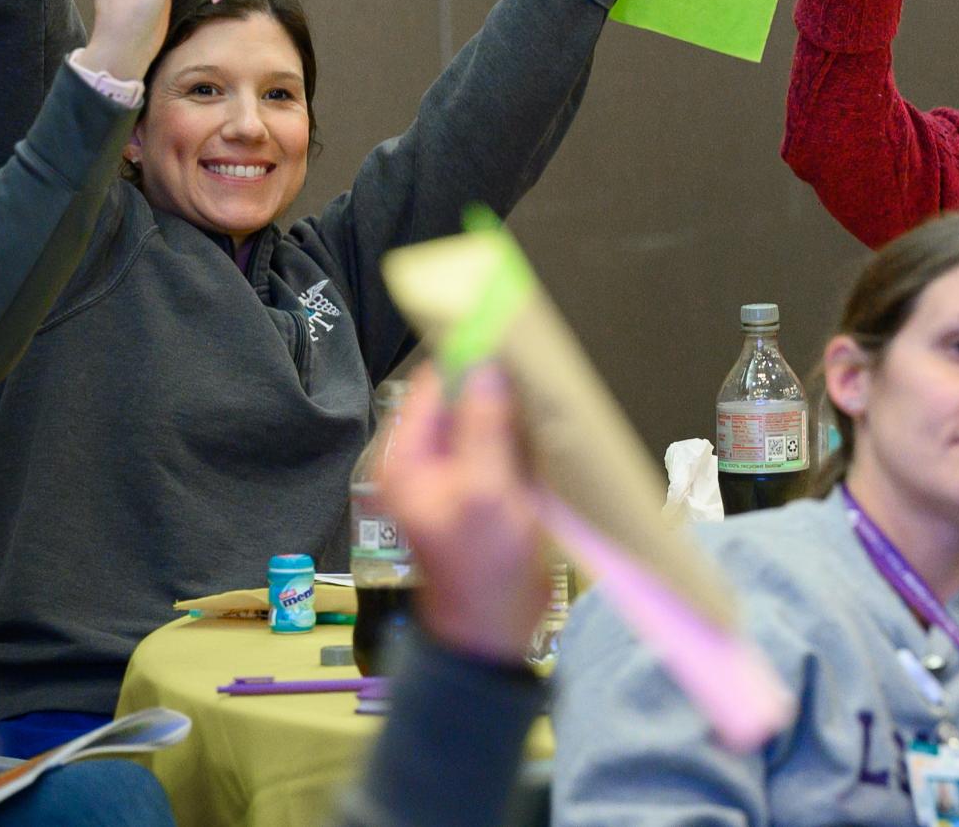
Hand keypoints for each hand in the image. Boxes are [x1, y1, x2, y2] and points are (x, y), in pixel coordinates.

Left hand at [381, 366, 548, 666]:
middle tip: (536, 360)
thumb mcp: (485, 495)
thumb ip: (484, 429)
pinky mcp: (488, 486)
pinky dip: (526, 430)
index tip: (503, 327)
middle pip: (463, 397)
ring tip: (547, 389)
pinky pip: (505, 441)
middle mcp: (429, 461)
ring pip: (489, 417)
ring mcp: (460, 474)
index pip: (433, 386)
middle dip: (498, 380)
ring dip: (516, 404)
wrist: (495, 630)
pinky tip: (550, 424)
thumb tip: (488, 371)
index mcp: (408, 460)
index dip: (466, 355)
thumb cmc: (481, 570)